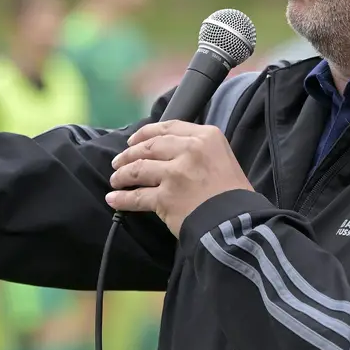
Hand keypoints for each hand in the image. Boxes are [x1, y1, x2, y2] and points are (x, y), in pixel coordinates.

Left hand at [107, 121, 253, 233]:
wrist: (236, 221)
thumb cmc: (233, 193)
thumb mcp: (223, 158)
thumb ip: (199, 149)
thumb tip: (171, 151)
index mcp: (206, 137)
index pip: (168, 127)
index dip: (145, 133)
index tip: (132, 140)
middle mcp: (189, 150)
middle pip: (149, 147)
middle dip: (129, 154)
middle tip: (118, 162)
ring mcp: (175, 173)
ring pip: (138, 169)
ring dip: (122, 175)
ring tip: (115, 180)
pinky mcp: (165, 197)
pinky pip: (137, 196)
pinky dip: (122, 198)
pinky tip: (113, 199)